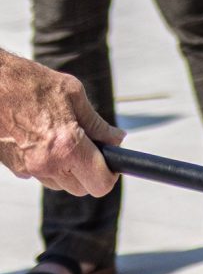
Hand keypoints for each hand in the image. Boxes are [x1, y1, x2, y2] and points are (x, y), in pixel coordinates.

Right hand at [0, 52, 119, 197]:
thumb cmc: (32, 85)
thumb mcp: (74, 95)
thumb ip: (97, 123)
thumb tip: (116, 139)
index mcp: (67, 147)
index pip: (99, 183)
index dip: (111, 174)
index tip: (113, 161)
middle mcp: (47, 165)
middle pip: (81, 188)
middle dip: (92, 172)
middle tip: (94, 147)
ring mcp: (28, 169)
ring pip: (61, 184)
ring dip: (70, 170)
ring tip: (68, 140)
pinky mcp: (15, 168)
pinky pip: (41, 175)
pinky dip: (51, 165)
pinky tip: (47, 141)